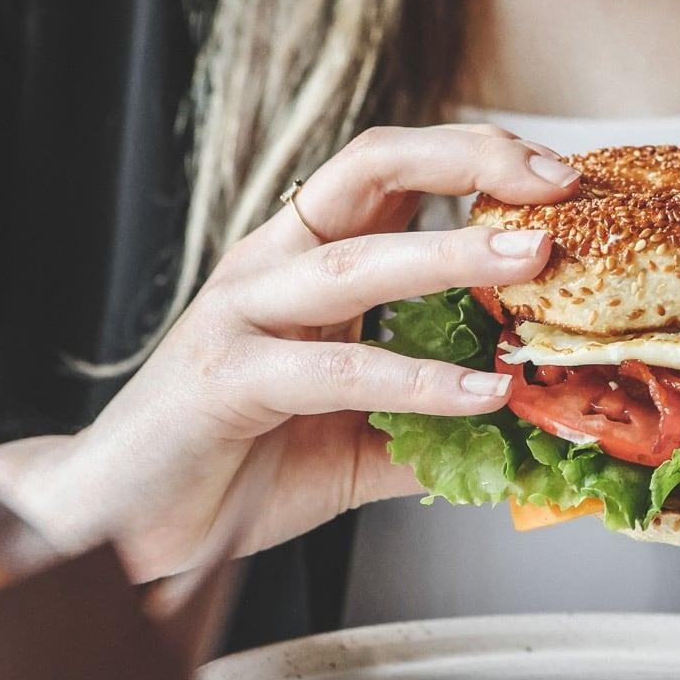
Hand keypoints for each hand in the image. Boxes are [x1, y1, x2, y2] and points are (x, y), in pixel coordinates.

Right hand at [0, 125, 581, 579]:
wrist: (123, 523)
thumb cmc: (239, 463)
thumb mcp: (364, 436)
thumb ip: (440, 420)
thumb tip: (536, 425)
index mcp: (307, 256)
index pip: (393, 169)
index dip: (475, 156)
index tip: (556, 175)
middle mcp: (272, 263)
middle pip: (369, 166)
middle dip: (468, 160)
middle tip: (556, 182)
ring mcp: (241, 313)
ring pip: (354, 260)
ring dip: (451, 255)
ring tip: (533, 260)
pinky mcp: (225, 378)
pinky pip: (333, 368)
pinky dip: (413, 378)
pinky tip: (479, 391)